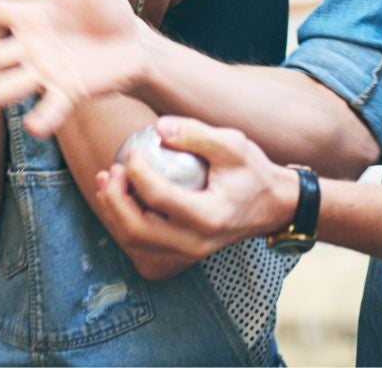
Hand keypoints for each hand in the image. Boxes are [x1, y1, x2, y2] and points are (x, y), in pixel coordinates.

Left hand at [93, 116, 295, 262]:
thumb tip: (159, 129)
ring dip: (113, 212)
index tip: (133, 150)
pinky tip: (118, 196)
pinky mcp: (182, 253)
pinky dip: (123, 222)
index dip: (137, 172)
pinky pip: (143, 244)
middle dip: (116, 199)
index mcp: (209, 217)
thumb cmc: (253, 173)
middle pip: (138, 230)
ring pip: (135, 241)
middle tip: (114, 169)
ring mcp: (188, 252)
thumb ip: (196, 134)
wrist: (273, 206)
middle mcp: (196, 242)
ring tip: (108, 180)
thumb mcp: (232, 145)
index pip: (159, 198)